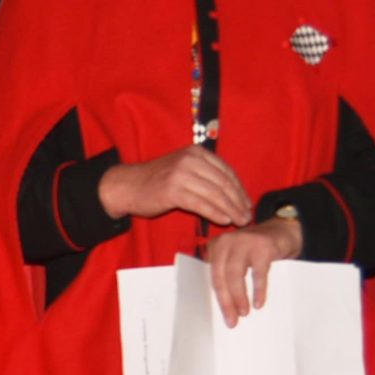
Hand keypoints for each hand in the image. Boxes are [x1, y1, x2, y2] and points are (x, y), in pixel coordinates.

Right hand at [97, 144, 253, 226]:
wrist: (127, 186)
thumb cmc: (156, 181)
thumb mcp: (183, 169)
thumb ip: (205, 176)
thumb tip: (233, 194)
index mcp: (196, 152)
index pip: (226, 172)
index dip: (240, 190)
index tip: (247, 204)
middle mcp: (190, 160)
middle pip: (223, 183)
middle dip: (238, 202)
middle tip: (247, 217)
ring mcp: (181, 174)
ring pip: (215, 194)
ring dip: (230, 210)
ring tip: (239, 221)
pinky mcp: (172, 191)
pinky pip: (201, 204)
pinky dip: (215, 213)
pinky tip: (223, 220)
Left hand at [204, 215, 303, 326]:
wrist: (284, 230)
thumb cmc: (258, 250)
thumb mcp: (238, 258)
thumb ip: (228, 274)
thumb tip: (226, 307)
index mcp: (216, 247)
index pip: (211, 276)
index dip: (217, 298)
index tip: (221, 317)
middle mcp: (226, 242)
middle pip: (220, 276)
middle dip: (226, 301)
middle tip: (232, 320)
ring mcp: (243, 241)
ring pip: (235, 274)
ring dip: (239, 296)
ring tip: (244, 313)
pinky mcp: (262, 245)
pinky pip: (258, 272)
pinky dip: (258, 289)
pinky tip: (259, 303)